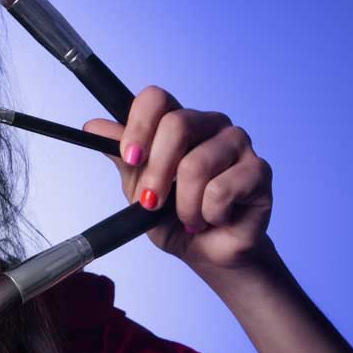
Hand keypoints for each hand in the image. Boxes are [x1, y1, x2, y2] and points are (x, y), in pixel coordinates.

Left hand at [81, 85, 272, 272]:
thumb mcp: (138, 187)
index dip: (138, 125)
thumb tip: (93, 125)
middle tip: (152, 202)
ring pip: (196, 164)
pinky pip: (220, 190)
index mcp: (179, 122)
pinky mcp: (258, 170)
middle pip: (177, 125)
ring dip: (183, 204)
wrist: (206, 253)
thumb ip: (122, 156)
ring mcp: (238, 144)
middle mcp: (210, 124)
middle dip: (156, 172)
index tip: (130, 157)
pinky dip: (207, 214)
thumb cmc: (173, 217)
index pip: (157, 98)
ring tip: (188, 217)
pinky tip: (213, 219)